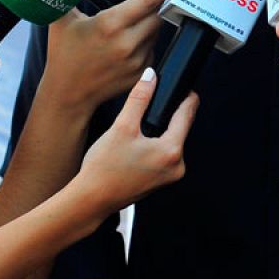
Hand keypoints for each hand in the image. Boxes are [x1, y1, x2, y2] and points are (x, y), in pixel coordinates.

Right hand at [43, 0, 173, 110]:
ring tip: (127, 27)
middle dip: (158, 4)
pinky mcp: (143, 73)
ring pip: (156, 32)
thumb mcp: (61, 20)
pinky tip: (128, 45)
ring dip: (149, 25)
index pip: (148, 0)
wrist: (69, 93)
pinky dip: (146, 42)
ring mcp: (138, 60)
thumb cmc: (63, 53)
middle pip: (158, 14)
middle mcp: (127, 42)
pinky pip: (153, 49)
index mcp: (110, 24)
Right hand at [74, 67, 195, 208]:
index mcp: (172, 151)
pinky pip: (164, 155)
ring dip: (160, 131)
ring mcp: (170, 176)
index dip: (186, 96)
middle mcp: (177, 166)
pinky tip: (136, 146)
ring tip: (138, 128)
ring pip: (171, 142)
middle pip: (180, 128)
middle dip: (168, 115)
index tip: (184, 86)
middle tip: (152, 104)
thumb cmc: (104, 169)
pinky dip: (154, 146)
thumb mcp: (122, 126)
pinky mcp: (160, 182)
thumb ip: (139, 98)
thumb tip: (151, 77)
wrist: (91, 200)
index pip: (188, 114)